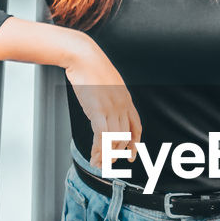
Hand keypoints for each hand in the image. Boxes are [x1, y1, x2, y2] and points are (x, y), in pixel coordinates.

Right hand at [64, 34, 142, 166]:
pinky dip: (98, 149)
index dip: (135, 142)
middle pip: (124, 136)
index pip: (136, 126)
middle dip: (117, 153)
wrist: (83, 57)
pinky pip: (102, 136)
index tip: (133, 154)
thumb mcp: (107, 83)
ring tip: (99, 163)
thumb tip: (105, 108)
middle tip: (109, 163)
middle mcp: (122, 106)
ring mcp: (111, 109)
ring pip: (114, 140)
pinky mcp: (98, 111)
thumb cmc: (91, 67)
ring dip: (106, 155)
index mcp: (126, 99)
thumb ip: (110, 97)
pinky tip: (94, 155)